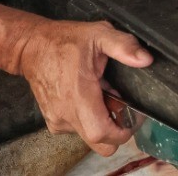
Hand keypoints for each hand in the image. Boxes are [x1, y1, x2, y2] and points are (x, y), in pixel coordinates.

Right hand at [10, 18, 152, 155]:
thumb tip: (145, 59)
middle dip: (117, 131)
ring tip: (103, 94)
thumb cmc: (64, 41)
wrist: (32, 48)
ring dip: (103, 122)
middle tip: (122, 106)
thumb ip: (123, 46)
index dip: (124, 131)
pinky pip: (78, 130)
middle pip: (100, 143)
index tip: (134, 117)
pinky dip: (89, 119)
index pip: (102, 134)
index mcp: (79, 95)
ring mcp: (58, 120)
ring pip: (90, 137)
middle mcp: (66, 114)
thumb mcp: (99, 34)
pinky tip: (90, 98)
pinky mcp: (54, 122)